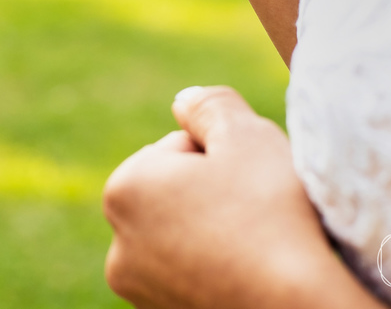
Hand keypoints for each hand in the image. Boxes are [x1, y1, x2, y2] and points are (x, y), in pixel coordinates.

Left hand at [102, 86, 385, 308]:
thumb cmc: (273, 219)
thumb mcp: (247, 136)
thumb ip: (210, 105)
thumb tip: (185, 100)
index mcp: (123, 189)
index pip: (181, 148)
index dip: (226, 158)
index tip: (250, 186)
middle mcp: (118, 246)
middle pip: (179, 194)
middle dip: (213, 195)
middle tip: (256, 217)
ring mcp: (140, 290)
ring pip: (188, 235)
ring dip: (216, 232)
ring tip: (255, 247)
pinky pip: (197, 275)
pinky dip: (219, 270)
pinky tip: (250, 274)